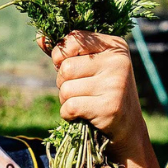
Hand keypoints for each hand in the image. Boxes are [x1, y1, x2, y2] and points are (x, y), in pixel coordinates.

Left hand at [46, 31, 167, 167]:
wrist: (127, 129)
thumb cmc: (102, 93)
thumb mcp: (90, 67)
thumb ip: (66, 53)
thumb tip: (40, 38)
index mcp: (115, 46)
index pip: (73, 38)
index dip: (62, 55)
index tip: (72, 69)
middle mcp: (118, 61)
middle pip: (66, 67)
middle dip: (64, 83)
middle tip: (81, 92)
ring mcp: (115, 84)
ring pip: (65, 88)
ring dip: (67, 100)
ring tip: (85, 104)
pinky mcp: (110, 107)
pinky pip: (69, 107)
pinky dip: (69, 115)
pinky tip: (83, 116)